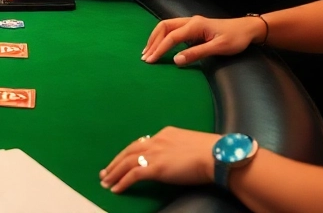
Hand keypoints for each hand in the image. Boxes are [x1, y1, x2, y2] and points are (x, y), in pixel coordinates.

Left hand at [100, 127, 218, 193]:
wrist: (216, 155)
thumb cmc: (212, 152)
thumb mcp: (193, 144)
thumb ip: (182, 148)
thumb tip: (182, 156)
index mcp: (166, 133)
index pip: (143, 142)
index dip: (132, 152)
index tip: (125, 159)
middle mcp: (157, 140)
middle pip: (129, 150)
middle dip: (116, 162)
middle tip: (106, 171)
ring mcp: (154, 153)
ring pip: (126, 162)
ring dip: (114, 173)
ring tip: (105, 182)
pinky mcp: (155, 168)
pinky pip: (132, 175)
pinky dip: (122, 182)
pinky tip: (116, 189)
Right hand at [142, 15, 265, 64]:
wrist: (247, 29)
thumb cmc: (235, 39)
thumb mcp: (218, 48)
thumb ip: (196, 53)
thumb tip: (176, 60)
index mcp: (195, 25)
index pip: (171, 37)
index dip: (160, 49)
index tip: (150, 60)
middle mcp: (190, 21)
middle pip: (164, 27)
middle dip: (153, 41)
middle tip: (145, 57)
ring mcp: (191, 23)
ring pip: (167, 27)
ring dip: (156, 38)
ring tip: (148, 52)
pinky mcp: (193, 27)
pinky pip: (172, 30)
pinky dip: (163, 37)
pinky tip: (160, 46)